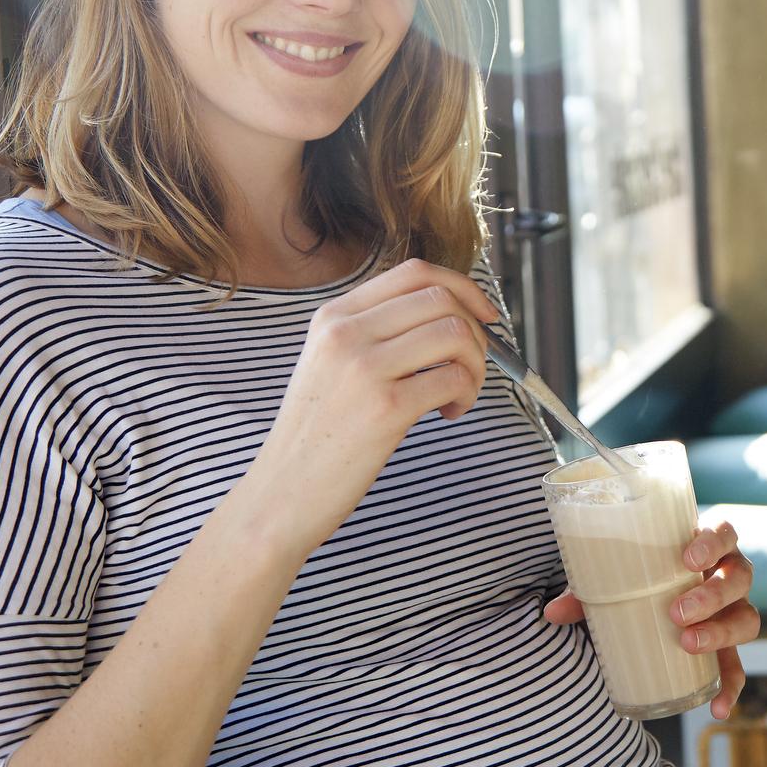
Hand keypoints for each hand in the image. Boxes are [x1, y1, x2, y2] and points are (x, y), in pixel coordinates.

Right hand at [251, 257, 504, 557]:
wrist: (282, 492)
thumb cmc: (316, 434)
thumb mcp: (330, 364)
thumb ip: (376, 333)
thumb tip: (451, 316)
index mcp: (333, 317)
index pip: (414, 273)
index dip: (463, 288)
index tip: (484, 316)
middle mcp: (345, 333)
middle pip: (442, 300)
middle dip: (476, 332)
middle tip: (471, 367)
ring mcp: (364, 368)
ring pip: (455, 334)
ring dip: (475, 365)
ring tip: (460, 393)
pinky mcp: (386, 407)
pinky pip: (455, 378)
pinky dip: (466, 394)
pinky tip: (448, 413)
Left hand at [543, 519, 758, 720]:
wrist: (649, 598)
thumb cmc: (637, 578)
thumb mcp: (615, 578)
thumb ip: (587, 592)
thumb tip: (552, 613)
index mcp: (706, 547)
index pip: (725, 531)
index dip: (714, 541)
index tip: (688, 558)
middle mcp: (728, 575)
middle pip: (739, 578)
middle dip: (712, 595)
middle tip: (677, 612)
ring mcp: (732, 612)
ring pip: (747, 619)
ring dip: (721, 633)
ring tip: (688, 645)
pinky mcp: (728, 648)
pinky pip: (738, 668)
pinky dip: (730, 688)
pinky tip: (716, 708)